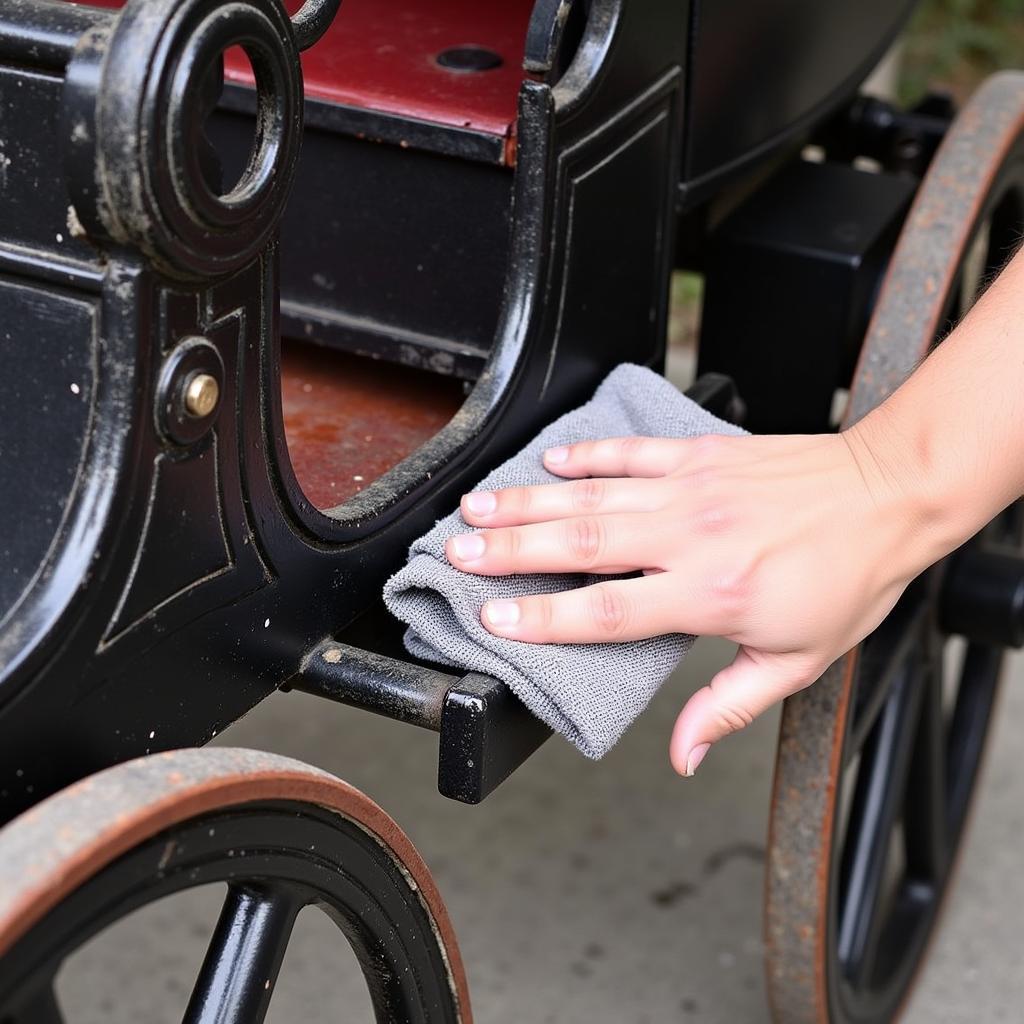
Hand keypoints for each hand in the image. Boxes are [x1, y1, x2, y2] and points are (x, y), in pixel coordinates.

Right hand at [445, 424, 936, 774]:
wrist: (890, 494)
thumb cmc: (847, 578)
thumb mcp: (795, 662)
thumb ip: (726, 707)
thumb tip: (680, 755)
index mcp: (709, 595)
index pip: (606, 612)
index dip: (542, 618)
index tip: (493, 618)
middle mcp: (690, 537)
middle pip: (582, 544)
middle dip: (510, 549)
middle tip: (457, 552)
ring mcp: (692, 488)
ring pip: (593, 495)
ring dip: (529, 500)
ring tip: (477, 505)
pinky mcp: (701, 454)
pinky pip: (632, 452)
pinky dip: (588, 453)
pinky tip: (550, 459)